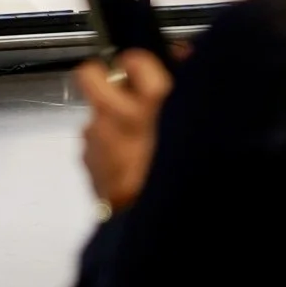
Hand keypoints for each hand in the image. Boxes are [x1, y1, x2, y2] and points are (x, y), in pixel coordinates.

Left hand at [74, 49, 173, 214]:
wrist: (163, 229)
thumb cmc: (187, 175)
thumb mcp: (197, 128)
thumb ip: (187, 89)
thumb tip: (181, 57)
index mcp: (154, 104)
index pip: (135, 59)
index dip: (138, 63)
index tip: (143, 71)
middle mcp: (118, 115)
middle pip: (90, 75)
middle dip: (102, 78)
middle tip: (121, 91)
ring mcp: (97, 139)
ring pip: (95, 115)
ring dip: (110, 122)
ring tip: (135, 142)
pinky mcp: (88, 162)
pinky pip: (95, 145)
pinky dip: (108, 149)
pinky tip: (128, 166)